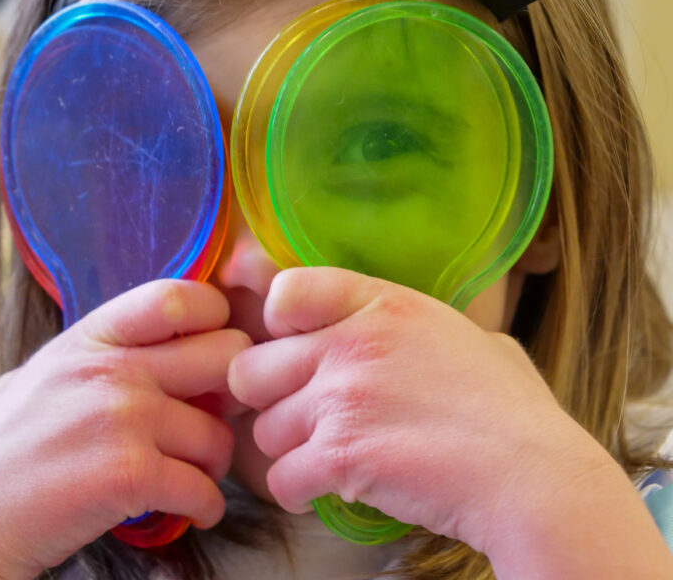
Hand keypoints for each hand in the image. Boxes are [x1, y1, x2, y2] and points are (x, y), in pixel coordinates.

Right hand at [0, 280, 250, 579]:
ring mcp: (123, 417)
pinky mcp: (129, 474)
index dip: (214, 319)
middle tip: (216, 417)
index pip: (177, 298)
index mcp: (92, 337)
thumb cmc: (7, 449)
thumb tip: (164, 341)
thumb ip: (103, 351)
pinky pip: (204, 488)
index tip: (213, 351)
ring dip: (215, 463)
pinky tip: (192, 510)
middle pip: (226, 355)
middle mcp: (113, 368)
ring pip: (220, 433)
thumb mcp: (47, 373)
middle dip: (232, 392)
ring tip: (195, 476)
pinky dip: (206, 506)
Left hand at [227, 267, 603, 554]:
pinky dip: (296, 492)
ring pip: (263, 430)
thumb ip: (427, 330)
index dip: (279, 324)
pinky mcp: (339, 456)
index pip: (286, 291)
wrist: (533, 475)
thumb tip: (422, 338)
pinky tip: (325, 491)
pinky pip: (280, 480)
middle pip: (250, 369)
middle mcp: (350, 343)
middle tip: (300, 416)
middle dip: (269, 398)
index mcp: (382, 304)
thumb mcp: (473, 339)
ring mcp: (341, 398)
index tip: (298, 349)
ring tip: (325, 459)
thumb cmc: (511, 409)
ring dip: (288, 450)